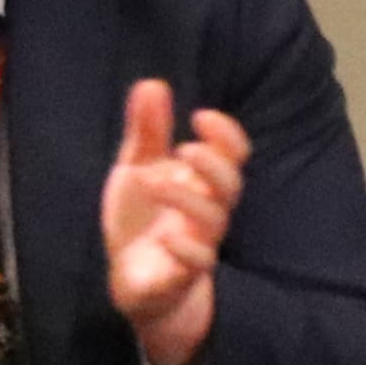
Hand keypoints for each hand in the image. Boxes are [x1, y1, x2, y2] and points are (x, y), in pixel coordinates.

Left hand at [102, 77, 251, 364]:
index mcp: (201, 183)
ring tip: (152, 181)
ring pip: (214, 222)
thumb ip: (147, 132)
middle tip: (185, 148)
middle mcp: (207, 212)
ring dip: (189, 198)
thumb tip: (153, 83)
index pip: (232, 156)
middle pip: (231, 187)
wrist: (133, 281)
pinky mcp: (180, 276)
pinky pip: (196, 265)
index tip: (200, 116)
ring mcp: (198, 244)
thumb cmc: (143, 222)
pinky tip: (168, 236)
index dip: (226, 136)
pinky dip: (186, 250)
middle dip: (215, 165)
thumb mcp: (137, 170)